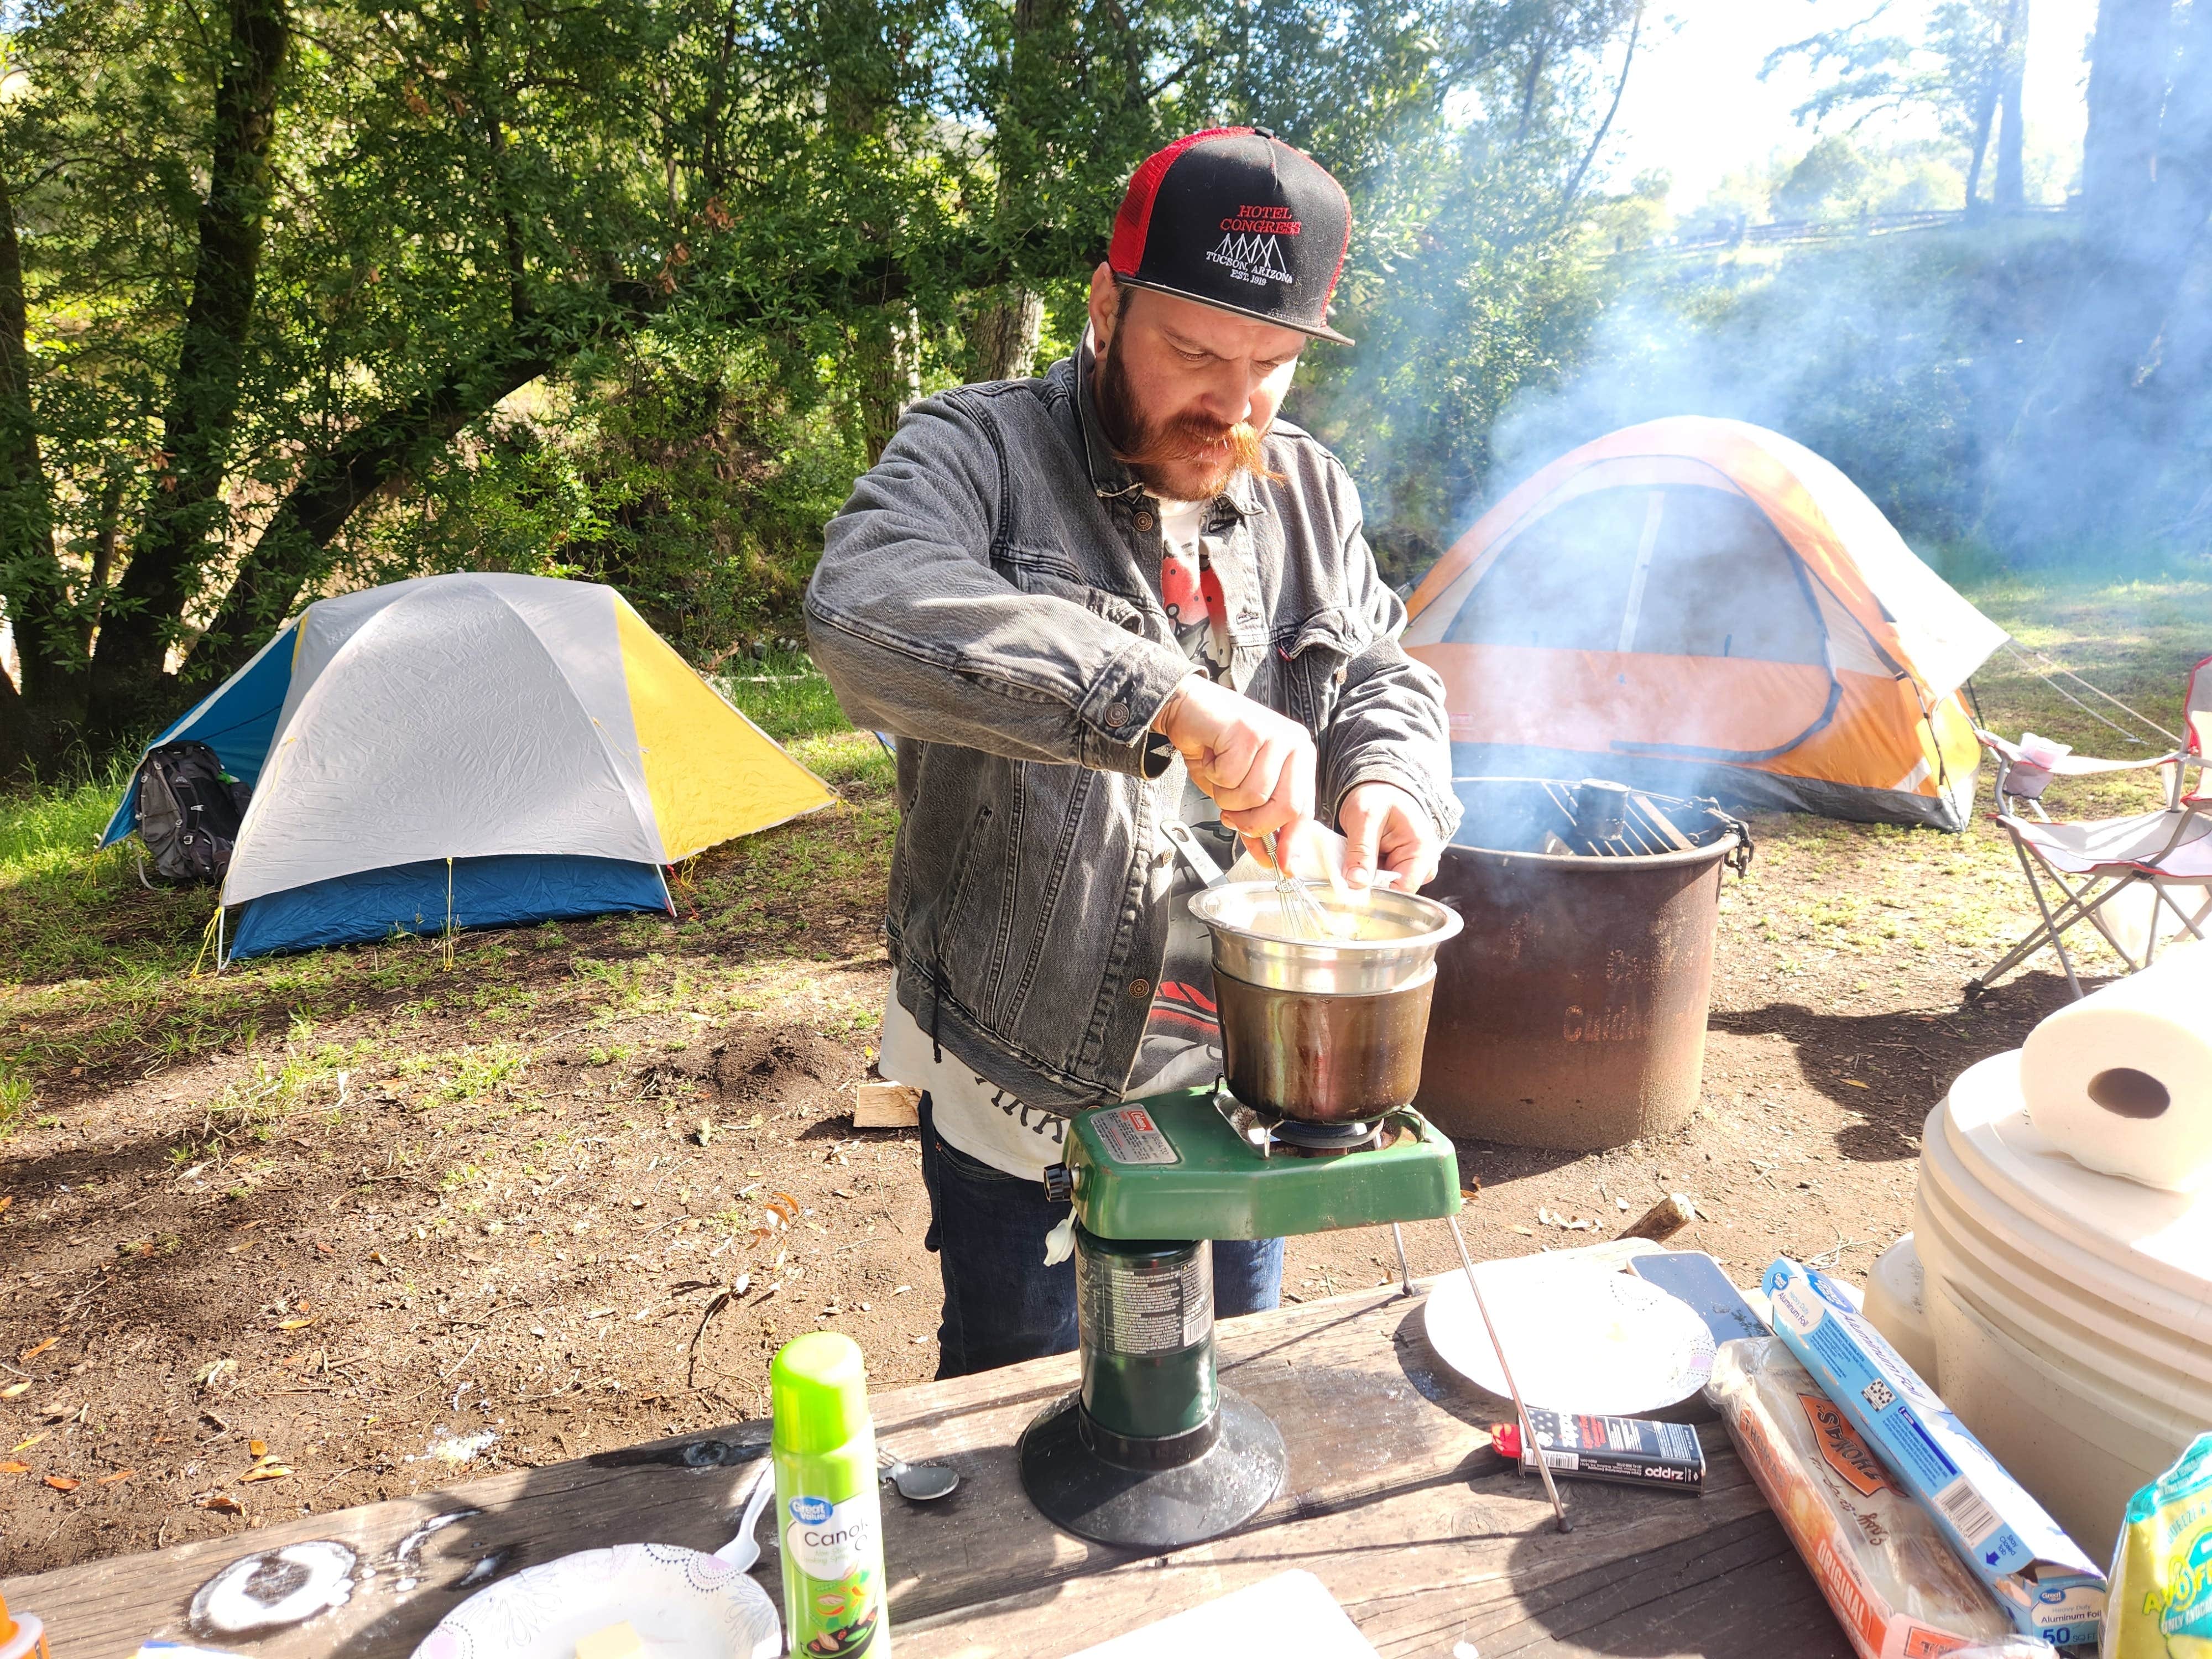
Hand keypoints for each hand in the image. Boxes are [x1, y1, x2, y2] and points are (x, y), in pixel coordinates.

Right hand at [1152, 676, 1315, 854]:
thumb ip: (1257, 823)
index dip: (1291, 841)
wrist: (1186, 709)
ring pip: (1254, 795)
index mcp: (1300, 758)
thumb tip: (1270, 859)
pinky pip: (1231, 777)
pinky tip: (1212, 756)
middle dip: (1252, 823)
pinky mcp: (1249, 730)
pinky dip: (1214, 776)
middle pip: (1285, 807)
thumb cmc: (1214, 747)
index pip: (1304, 809)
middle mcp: (1294, 744)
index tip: (1282, 865)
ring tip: (1219, 775)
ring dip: (1226, 796)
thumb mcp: (1238, 792)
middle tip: (1230, 815)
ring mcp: (1274, 735)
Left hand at [1338, 780, 1440, 890]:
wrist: (1378, 788)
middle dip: (1367, 886)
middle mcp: (1421, 864)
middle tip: (1344, 872)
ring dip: (1363, 880)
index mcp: (1422, 851)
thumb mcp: (1365, 818)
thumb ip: (1361, 850)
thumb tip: (1356, 883)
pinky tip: (1353, 864)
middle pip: (1393, 892)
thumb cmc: (1377, 796)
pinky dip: (1363, 875)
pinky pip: (1377, 881)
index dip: (1377, 893)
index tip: (1351, 889)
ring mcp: (1408, 868)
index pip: (1403, 889)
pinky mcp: (1395, 869)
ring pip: (1382, 888)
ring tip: (1349, 861)